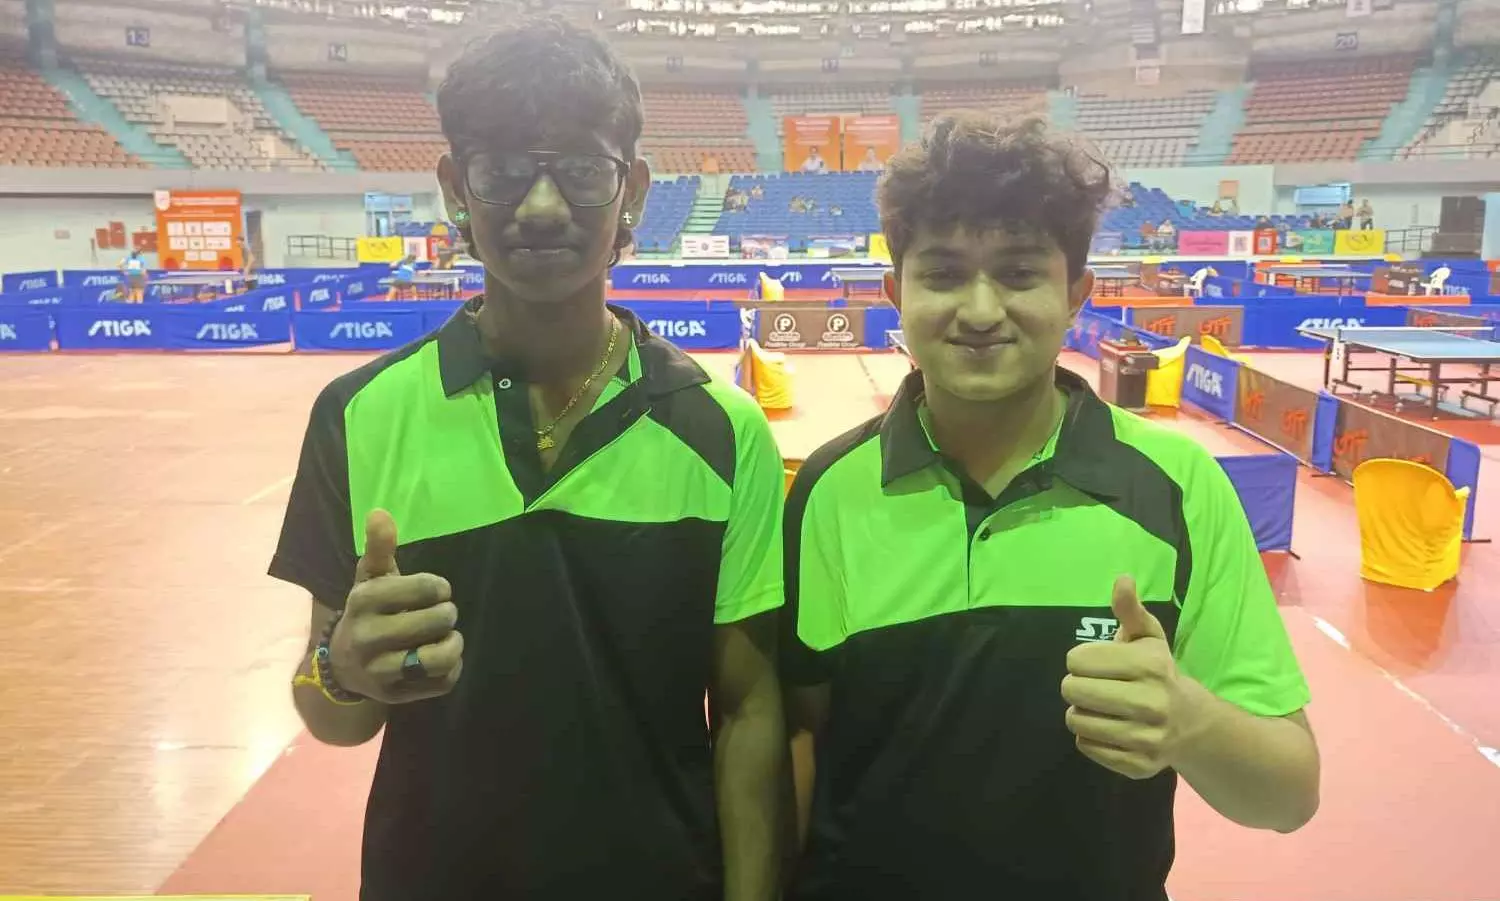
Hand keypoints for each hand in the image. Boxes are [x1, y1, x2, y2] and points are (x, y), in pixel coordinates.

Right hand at [328, 509, 463, 703]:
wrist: (344, 665)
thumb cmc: (369, 612)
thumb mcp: (370, 579)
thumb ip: (379, 548)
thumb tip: (380, 512)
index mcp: (362, 601)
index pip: (421, 589)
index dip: (439, 587)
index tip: (438, 590)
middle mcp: (367, 637)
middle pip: (433, 623)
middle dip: (447, 614)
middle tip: (445, 613)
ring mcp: (380, 671)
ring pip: (437, 659)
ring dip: (453, 645)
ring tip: (449, 637)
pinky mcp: (395, 696)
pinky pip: (441, 683)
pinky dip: (451, 669)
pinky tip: (443, 659)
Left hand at [1061, 576, 1184, 779]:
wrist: (1193, 724)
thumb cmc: (1159, 672)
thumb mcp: (1149, 638)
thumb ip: (1130, 610)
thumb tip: (1122, 580)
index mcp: (1151, 666)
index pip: (1078, 660)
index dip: (1079, 660)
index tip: (1093, 662)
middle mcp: (1153, 703)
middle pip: (1074, 692)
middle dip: (1075, 686)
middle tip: (1091, 686)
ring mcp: (1148, 738)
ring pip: (1078, 722)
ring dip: (1080, 712)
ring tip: (1099, 707)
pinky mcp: (1139, 766)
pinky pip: (1088, 747)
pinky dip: (1090, 737)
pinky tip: (1108, 728)